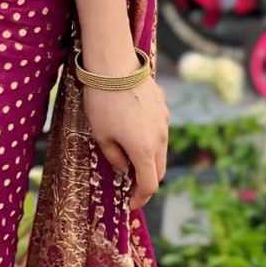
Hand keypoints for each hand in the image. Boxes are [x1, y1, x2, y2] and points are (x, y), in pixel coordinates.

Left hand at [82, 75, 169, 209]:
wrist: (114, 64)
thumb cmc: (103, 102)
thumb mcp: (101, 134)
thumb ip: (114, 157)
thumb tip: (124, 167)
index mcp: (145, 151)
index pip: (149, 185)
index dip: (140, 198)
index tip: (129, 203)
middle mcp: (160, 138)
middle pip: (159, 168)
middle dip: (146, 179)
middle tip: (130, 182)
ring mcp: (164, 120)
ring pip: (160, 147)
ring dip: (148, 156)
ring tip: (129, 153)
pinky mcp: (162, 104)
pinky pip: (158, 126)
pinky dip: (148, 135)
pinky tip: (131, 125)